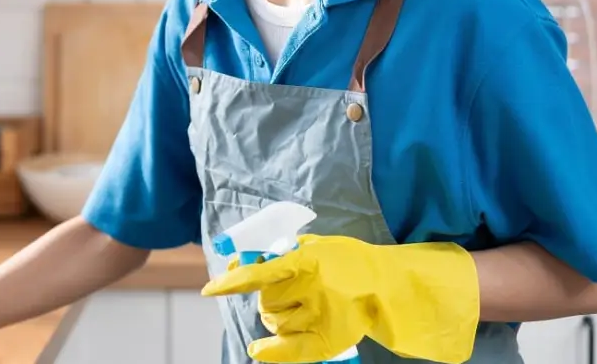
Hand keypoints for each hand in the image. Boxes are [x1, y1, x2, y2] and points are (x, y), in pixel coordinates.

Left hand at [201, 234, 478, 363]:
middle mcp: (313, 287)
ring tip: (302, 308)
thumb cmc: (345, 263)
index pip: (260, 272)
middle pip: (266, 300)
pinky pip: (290, 349)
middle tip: (288, 293)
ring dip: (277, 316)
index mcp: (307, 260)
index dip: (233, 281)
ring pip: (275, 321)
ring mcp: (320, 314)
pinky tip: (258, 351)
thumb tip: (239, 261)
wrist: (386, 285)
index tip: (210, 289)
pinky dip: (271, 350)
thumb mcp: (314, 246)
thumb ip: (278, 251)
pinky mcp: (328, 337)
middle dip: (268, 297)